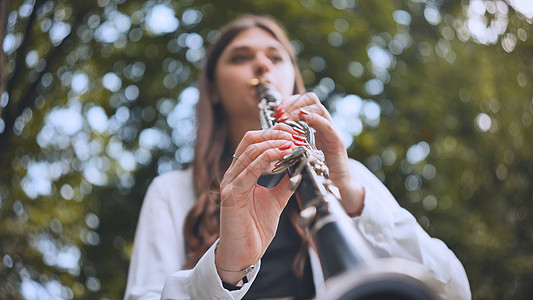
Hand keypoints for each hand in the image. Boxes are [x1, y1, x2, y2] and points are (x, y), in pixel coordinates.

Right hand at [215, 123, 298, 283]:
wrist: (244, 253)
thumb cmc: (256, 227)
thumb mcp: (276, 199)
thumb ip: (285, 181)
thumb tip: (299, 164)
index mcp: (242, 172)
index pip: (255, 141)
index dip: (275, 133)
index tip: (297, 134)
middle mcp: (233, 173)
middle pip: (250, 139)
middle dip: (275, 133)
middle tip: (296, 135)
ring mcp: (230, 183)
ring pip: (249, 151)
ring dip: (273, 143)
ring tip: (292, 142)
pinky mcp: (230, 195)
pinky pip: (247, 171)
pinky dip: (265, 160)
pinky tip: (280, 155)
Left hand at [282, 92, 364, 216]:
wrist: (333, 190)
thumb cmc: (312, 173)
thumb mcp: (296, 153)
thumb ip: (287, 142)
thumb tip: (268, 134)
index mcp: (312, 126)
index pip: (302, 102)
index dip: (288, 102)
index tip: (275, 110)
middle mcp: (323, 125)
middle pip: (311, 99)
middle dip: (293, 102)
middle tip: (280, 111)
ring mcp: (331, 132)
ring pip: (319, 108)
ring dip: (301, 108)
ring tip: (287, 116)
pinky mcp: (337, 143)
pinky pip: (328, 126)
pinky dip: (315, 119)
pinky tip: (303, 118)